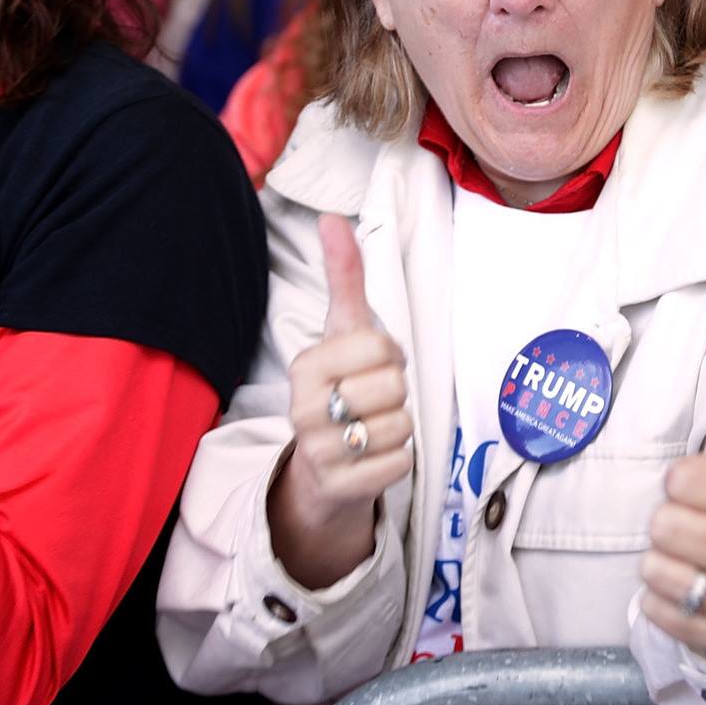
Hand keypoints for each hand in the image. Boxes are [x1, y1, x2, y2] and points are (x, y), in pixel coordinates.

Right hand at [266, 214, 413, 588]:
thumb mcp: (343, 331)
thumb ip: (344, 276)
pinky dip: (398, 458)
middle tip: (371, 399)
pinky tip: (373, 455)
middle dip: (395, 391)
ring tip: (371, 426)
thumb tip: (332, 217)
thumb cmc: (341, 386)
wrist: (323, 467)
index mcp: (305, 365)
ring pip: (401, 425)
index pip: (380, 346)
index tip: (369, 365)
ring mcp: (319, 452)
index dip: (389, 355)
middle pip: (394, 386)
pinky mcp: (341, 487)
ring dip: (399, 426)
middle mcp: (304, 409)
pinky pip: (401, 462)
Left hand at [640, 313, 705, 666]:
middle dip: (670, 521)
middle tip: (699, 524)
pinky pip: (654, 609)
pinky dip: (662, 599)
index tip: (705, 489)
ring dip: (663, 560)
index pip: (682, 480)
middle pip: (663, 526)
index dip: (683, 481)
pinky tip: (692, 587)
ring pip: (654, 568)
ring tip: (696, 557)